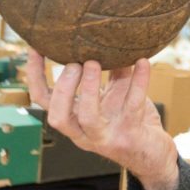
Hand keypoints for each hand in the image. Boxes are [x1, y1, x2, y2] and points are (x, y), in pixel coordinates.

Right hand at [26, 48, 179, 189]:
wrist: (153, 154)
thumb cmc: (131, 119)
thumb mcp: (117, 92)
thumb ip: (111, 68)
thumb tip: (107, 35)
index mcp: (74, 120)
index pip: (44, 100)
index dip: (35, 75)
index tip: (36, 47)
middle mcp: (84, 133)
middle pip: (58, 115)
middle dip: (63, 87)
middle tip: (74, 62)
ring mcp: (106, 137)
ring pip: (88, 118)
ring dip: (89, 89)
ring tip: (93, 62)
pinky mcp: (130, 135)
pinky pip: (132, 107)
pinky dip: (138, 82)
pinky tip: (143, 62)